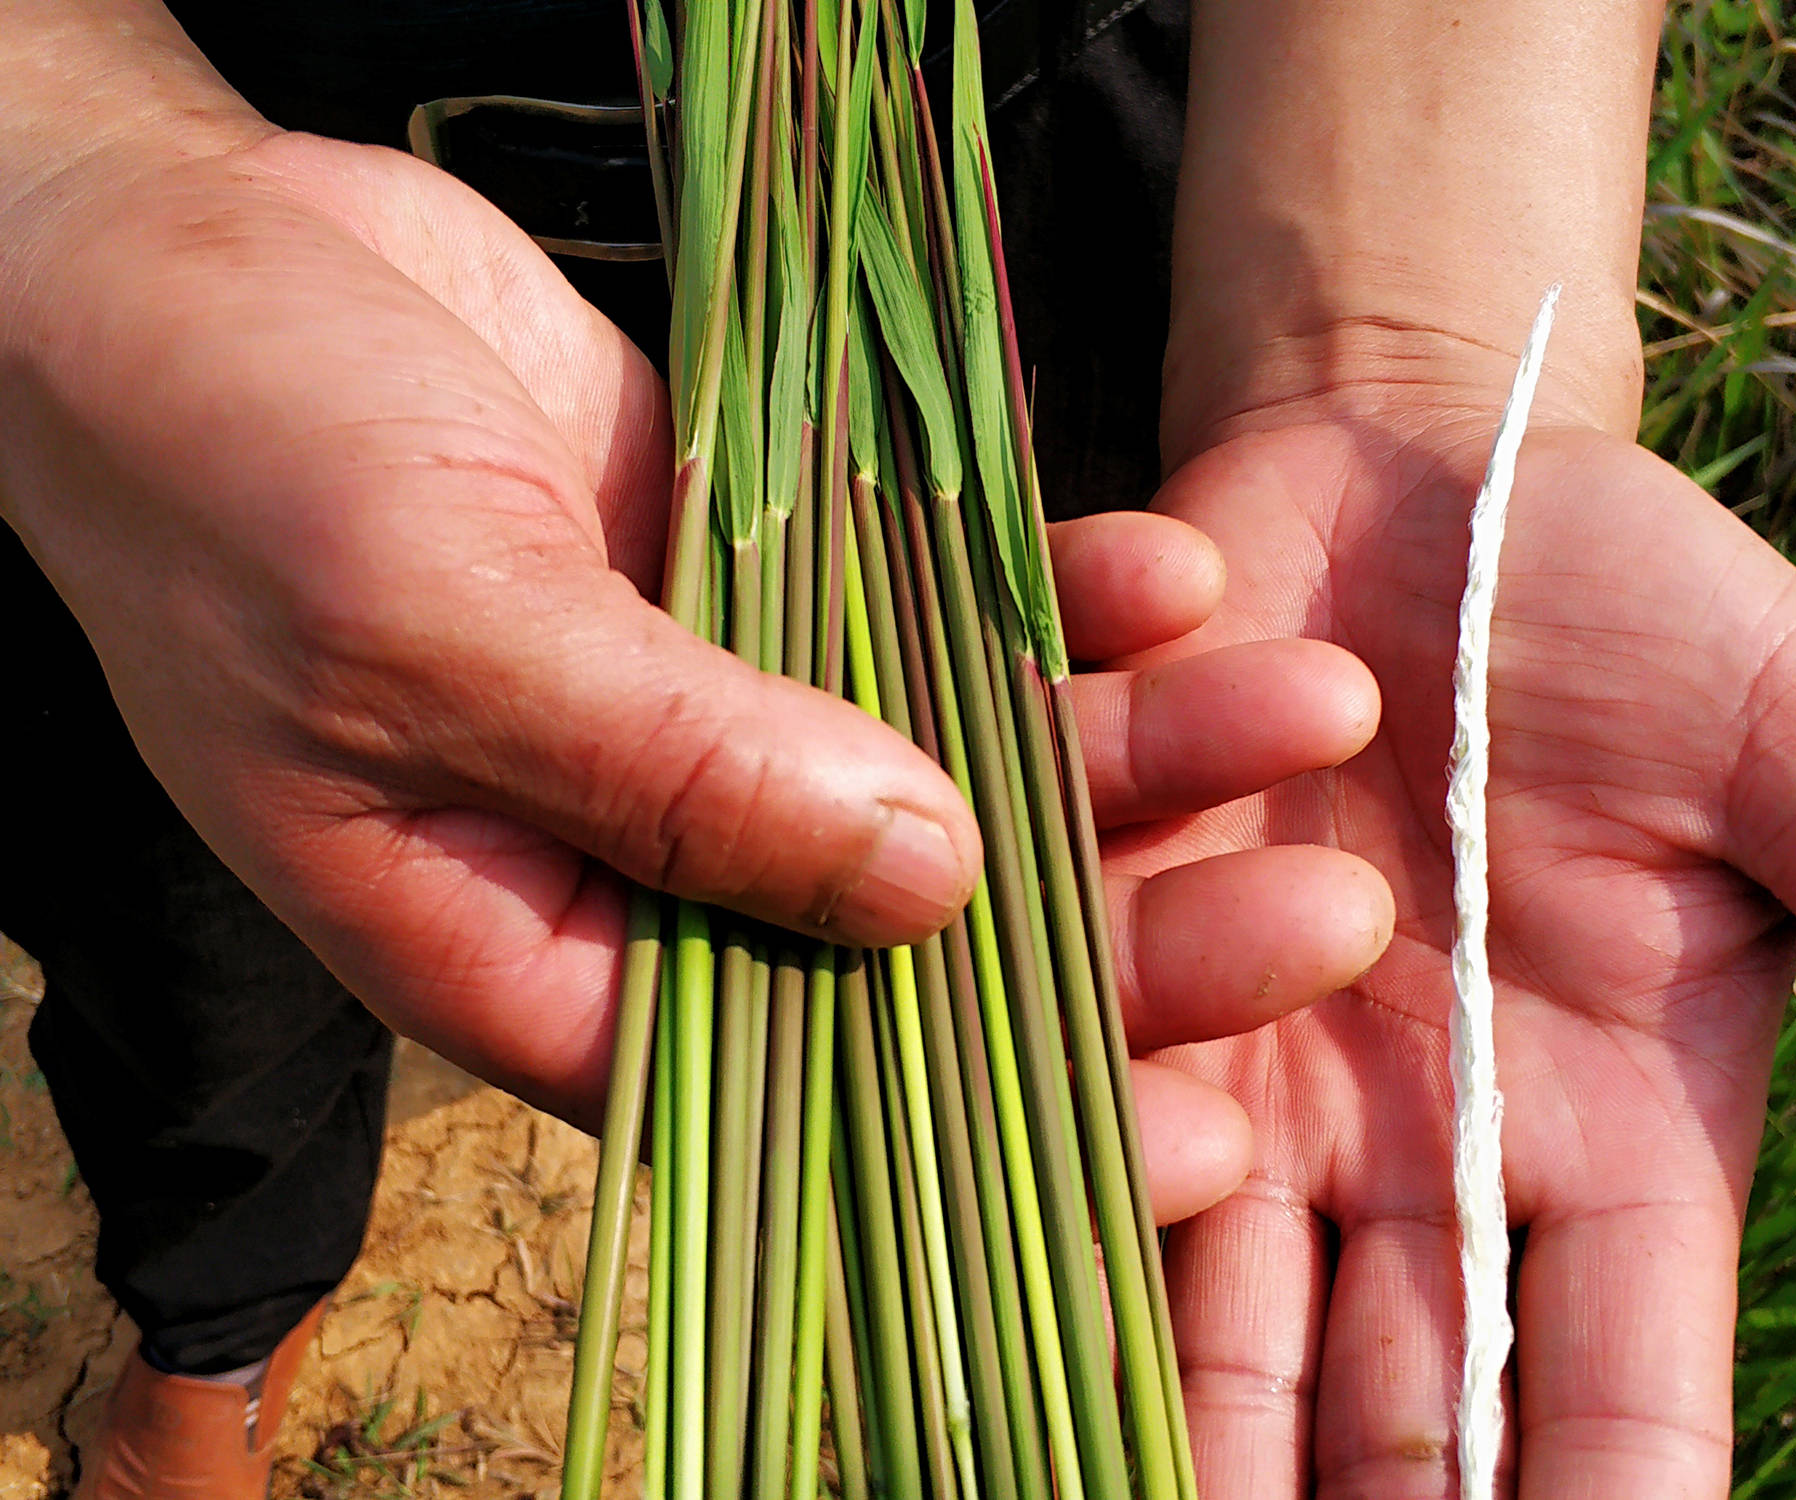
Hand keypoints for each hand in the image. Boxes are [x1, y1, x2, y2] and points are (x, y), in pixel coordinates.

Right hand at [1, 118, 1395, 1162]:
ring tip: (1311, 704)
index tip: (1208, 1129)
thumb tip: (920, 882)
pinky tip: (1173, 580)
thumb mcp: (418, 628)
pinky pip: (941, 614)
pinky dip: (1052, 601)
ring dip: (1137, 747)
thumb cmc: (222, 469)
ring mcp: (725, 715)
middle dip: (1135, 929)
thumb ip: (661, 764)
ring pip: (967, 772)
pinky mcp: (767, 579)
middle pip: (933, 941)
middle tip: (1338, 910)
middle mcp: (656, 859)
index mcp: (542, 951)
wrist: (185, 273)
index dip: (1009, 1120)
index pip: (810, 1092)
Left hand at [1114, 402, 1795, 1495]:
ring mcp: (1239, 1055)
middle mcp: (1407, 1144)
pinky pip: (1069, 1031)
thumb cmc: (1644, 615)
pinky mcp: (1103, 932)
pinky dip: (1079, 1053)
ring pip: (1186, 1271)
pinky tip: (1076, 1031)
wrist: (1428, 476)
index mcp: (1607, 1141)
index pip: (1605, 1401)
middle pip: (1363, 1406)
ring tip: (1156, 1368)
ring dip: (1170, 1351)